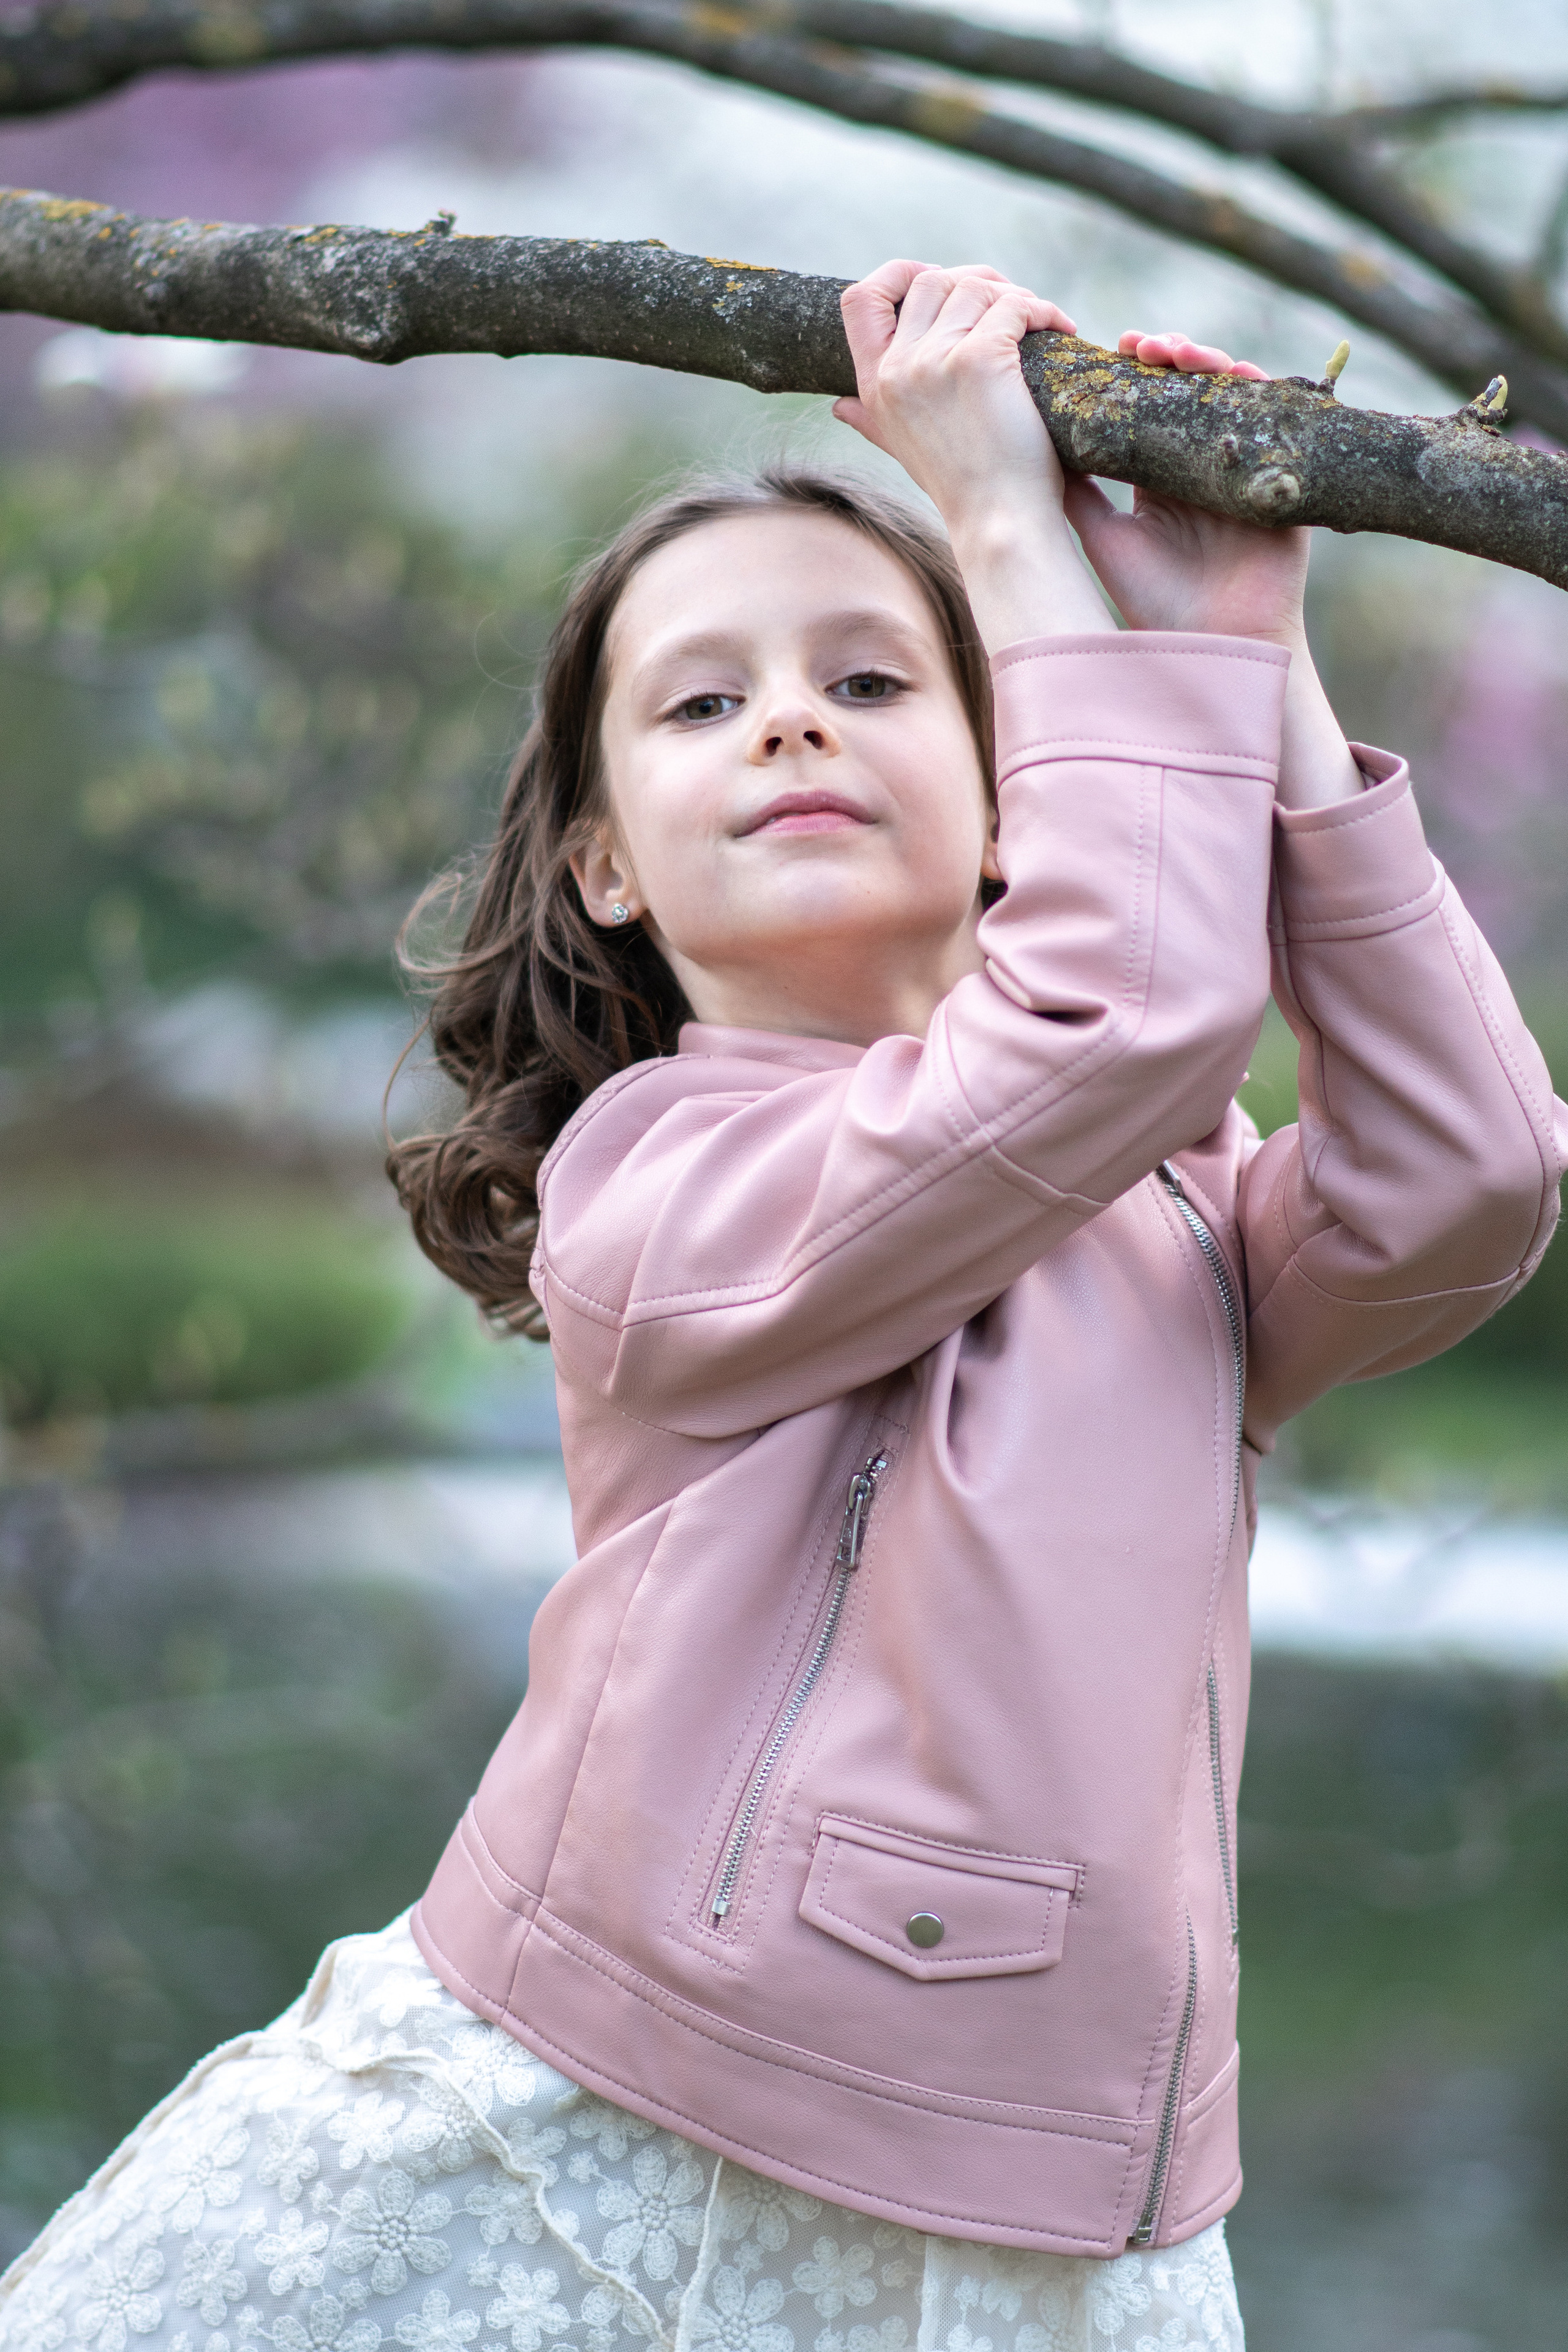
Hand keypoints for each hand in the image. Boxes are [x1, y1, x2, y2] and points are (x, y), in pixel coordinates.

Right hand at [836, 260, 1111, 646]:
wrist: (999, 523)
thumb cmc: (962, 489)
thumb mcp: (903, 449)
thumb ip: (871, 420)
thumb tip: (839, 407)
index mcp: (874, 384)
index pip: (859, 298)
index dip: (899, 274)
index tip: (941, 283)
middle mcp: (898, 368)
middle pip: (931, 280)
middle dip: (976, 282)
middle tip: (1010, 306)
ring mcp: (936, 361)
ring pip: (976, 287)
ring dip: (1016, 295)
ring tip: (1041, 322)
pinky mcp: (981, 360)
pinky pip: (1014, 305)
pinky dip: (1043, 310)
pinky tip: (1061, 330)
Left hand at [1064, 327, 1307, 643]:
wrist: (1214, 645)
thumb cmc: (1156, 602)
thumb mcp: (1103, 538)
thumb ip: (1075, 494)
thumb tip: (1032, 444)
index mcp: (1162, 476)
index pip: (1151, 406)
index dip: (1135, 372)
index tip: (1112, 349)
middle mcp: (1204, 465)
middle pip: (1192, 390)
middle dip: (1169, 357)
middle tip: (1142, 346)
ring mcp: (1244, 467)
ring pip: (1232, 395)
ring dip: (1209, 364)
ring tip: (1177, 353)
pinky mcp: (1280, 476)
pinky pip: (1281, 421)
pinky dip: (1262, 391)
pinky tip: (1237, 372)